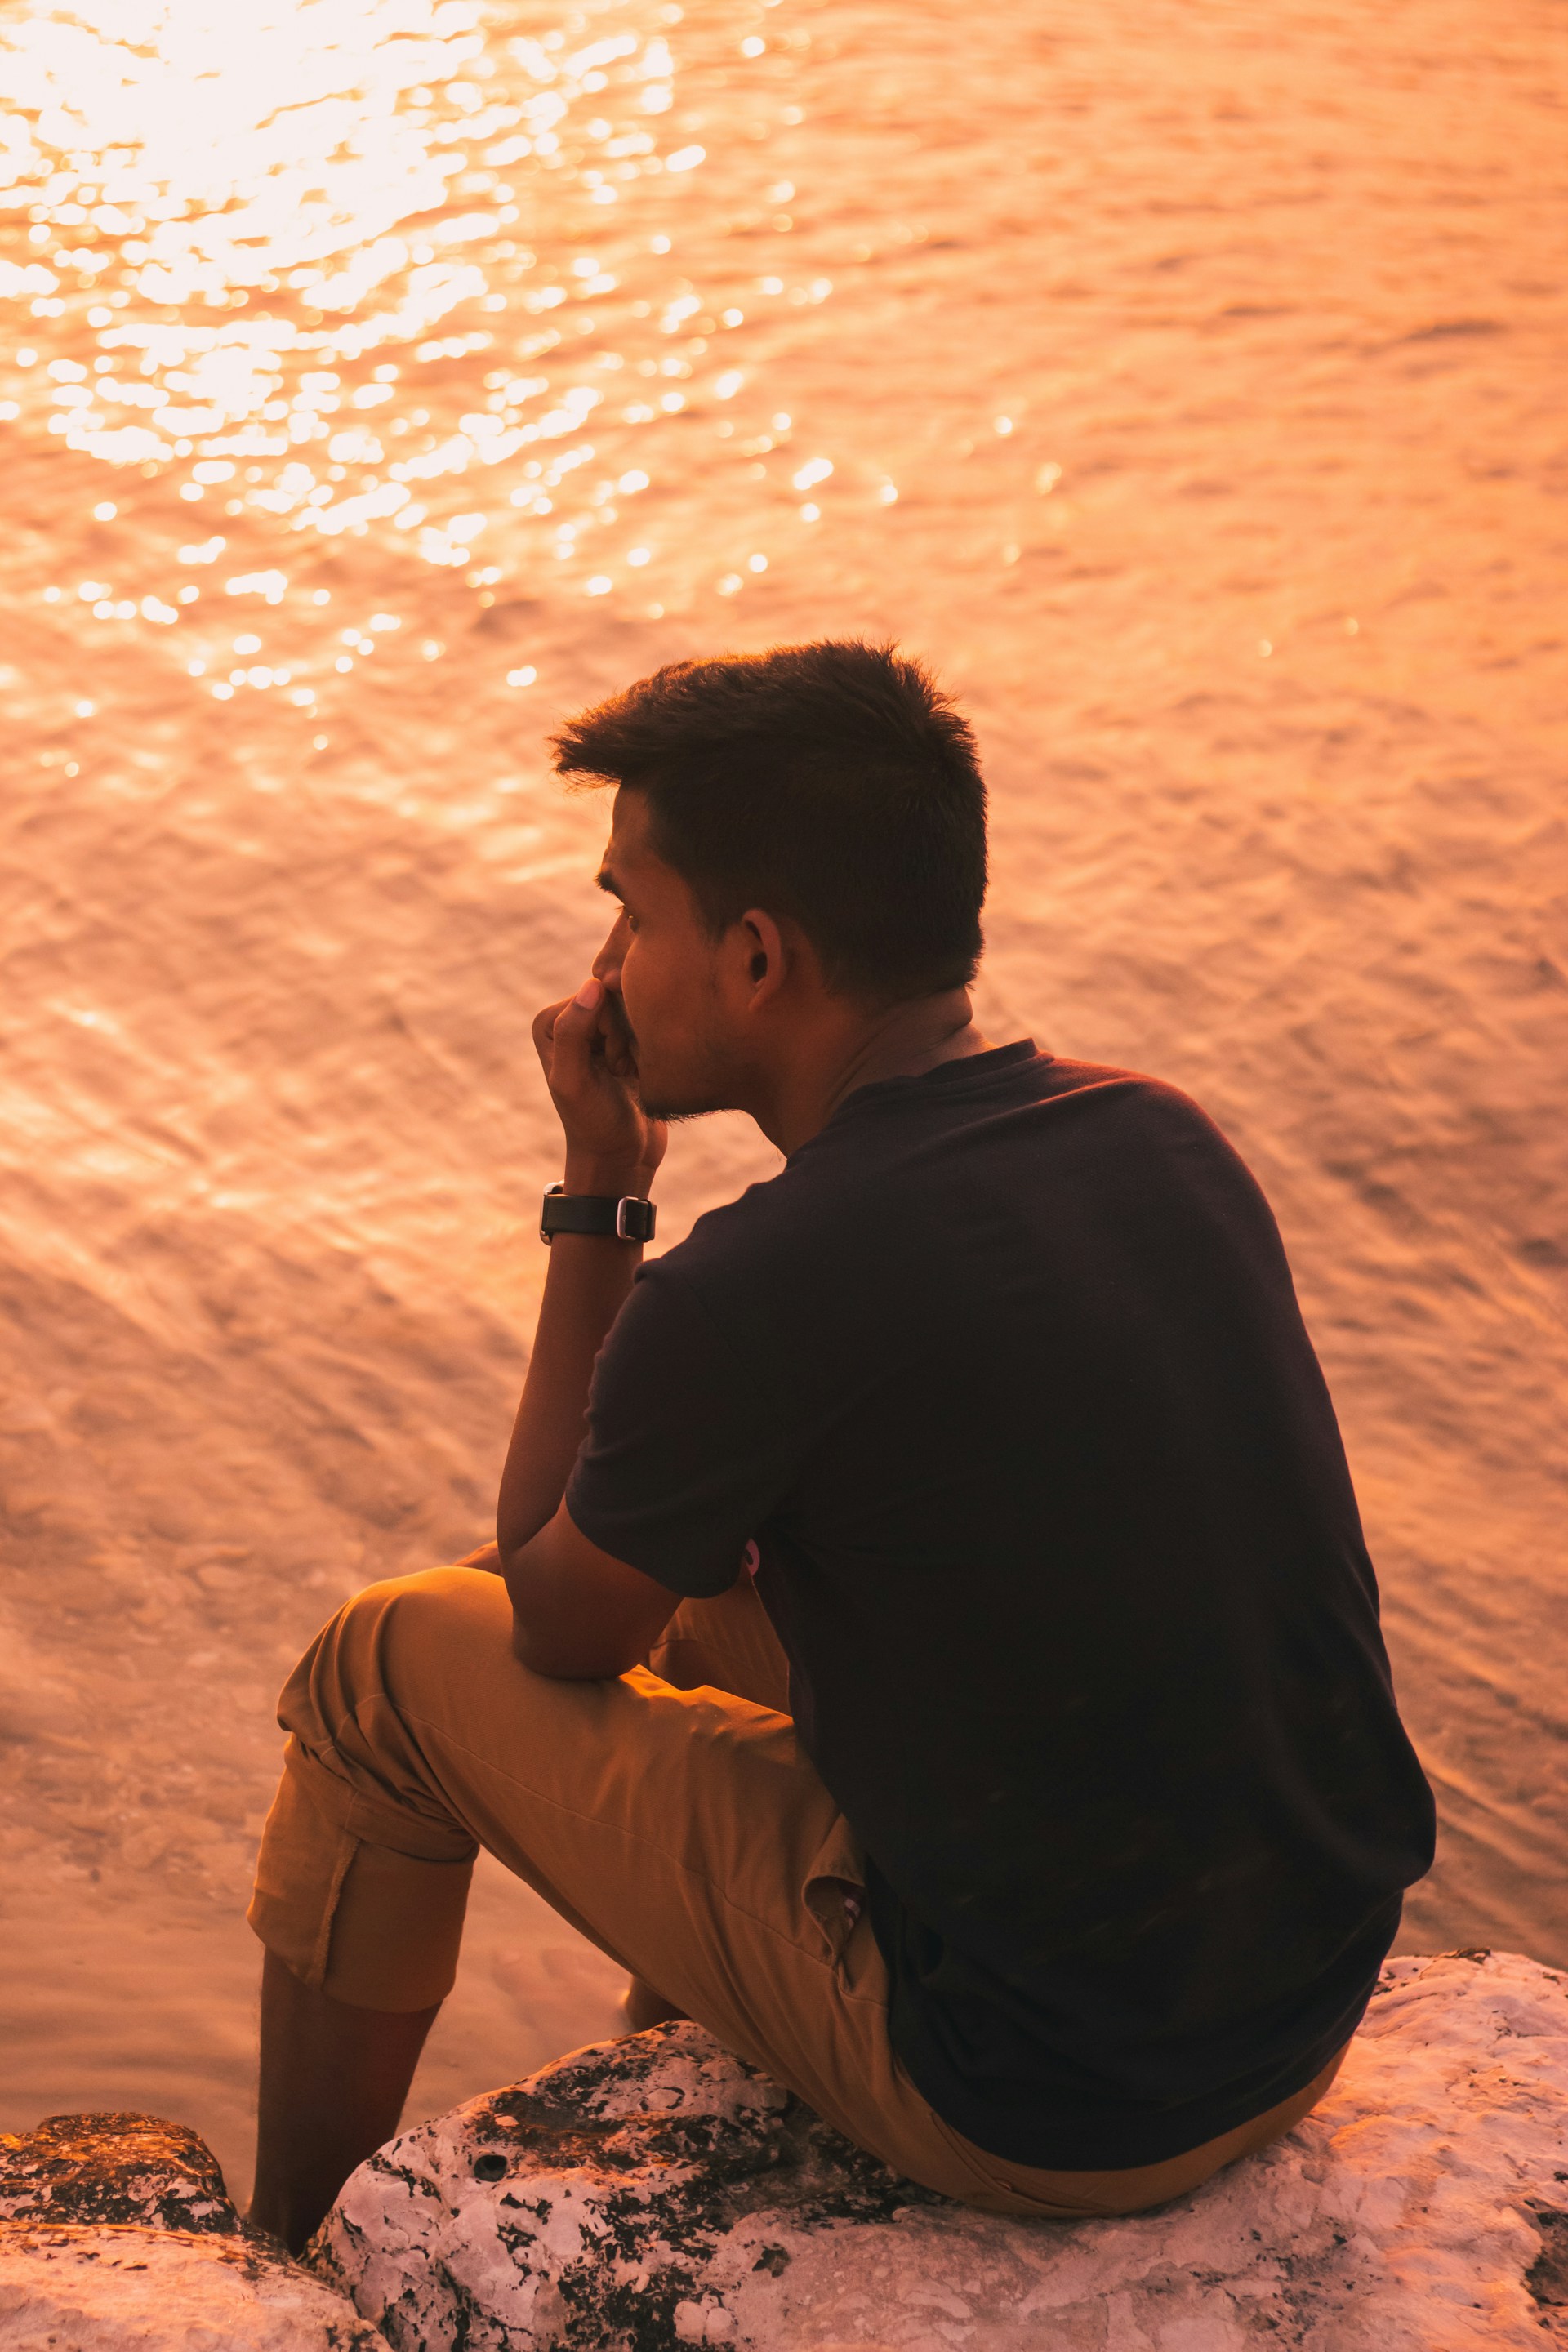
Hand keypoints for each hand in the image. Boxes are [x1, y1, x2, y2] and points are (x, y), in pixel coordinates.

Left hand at [533, 977, 666, 1190]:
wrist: (623, 1155)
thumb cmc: (594, 1124)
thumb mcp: (575, 1082)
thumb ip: (573, 1033)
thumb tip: (593, 983)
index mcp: (551, 1021)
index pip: (597, 996)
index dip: (611, 1031)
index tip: (605, 1067)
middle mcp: (574, 1018)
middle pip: (620, 999)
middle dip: (628, 1037)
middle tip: (619, 1072)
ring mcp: (602, 1028)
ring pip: (640, 1010)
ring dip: (642, 1044)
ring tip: (630, 1073)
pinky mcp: (627, 1040)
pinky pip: (653, 1024)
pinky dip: (653, 1048)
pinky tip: (642, 1072)